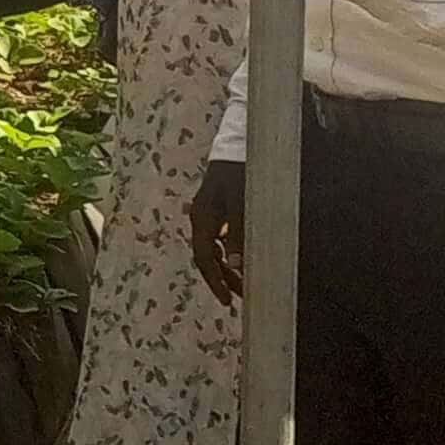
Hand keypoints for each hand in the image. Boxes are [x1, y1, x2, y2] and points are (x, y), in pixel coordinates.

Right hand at [186, 158, 245, 305]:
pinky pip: (218, 238)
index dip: (215, 281)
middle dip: (222, 278)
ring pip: (212, 248)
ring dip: (226, 267)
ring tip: (242, 284)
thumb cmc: (242, 172)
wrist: (240, 144)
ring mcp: (207, 213)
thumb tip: (235, 266)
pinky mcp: (216, 208)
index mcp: (203, 218)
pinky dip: (227, 253)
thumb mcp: (243, 204)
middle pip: (207, 256)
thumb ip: (239, 235)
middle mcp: (200, 218)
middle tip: (239, 298)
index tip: (228, 300)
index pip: (204, 258)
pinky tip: (239, 261)